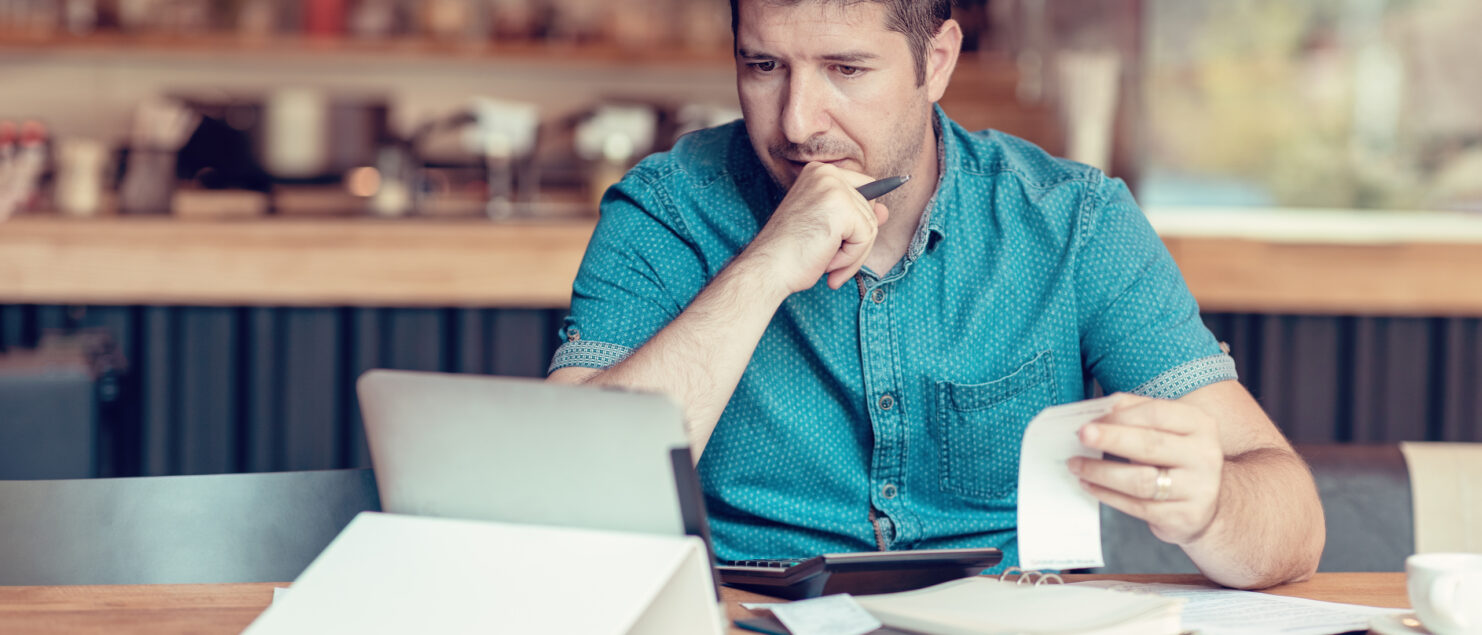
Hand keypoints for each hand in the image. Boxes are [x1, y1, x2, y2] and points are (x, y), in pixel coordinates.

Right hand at [741, 162, 889, 294]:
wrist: (767, 268)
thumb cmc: (791, 253)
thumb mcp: (826, 228)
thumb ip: (856, 216)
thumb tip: (885, 211)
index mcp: (819, 173)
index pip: (865, 190)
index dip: (861, 219)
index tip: (840, 240)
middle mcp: (827, 173)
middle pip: (870, 211)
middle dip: (855, 243)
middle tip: (828, 259)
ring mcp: (834, 187)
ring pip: (871, 227)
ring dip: (852, 254)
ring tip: (825, 261)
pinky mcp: (841, 207)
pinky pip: (866, 238)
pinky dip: (850, 258)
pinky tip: (827, 261)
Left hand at [1067, 394, 1224, 544]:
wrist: (1206, 504)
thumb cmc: (1175, 457)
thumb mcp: (1167, 429)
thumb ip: (1136, 413)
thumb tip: (1098, 409)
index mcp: (1200, 425)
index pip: (1157, 413)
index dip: (1120, 416)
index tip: (1091, 419)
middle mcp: (1204, 455)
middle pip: (1149, 445)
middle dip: (1110, 439)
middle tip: (1081, 435)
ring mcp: (1197, 489)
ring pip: (1140, 480)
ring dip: (1101, 472)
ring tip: (1076, 465)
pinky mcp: (1184, 517)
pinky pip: (1137, 506)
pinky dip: (1107, 495)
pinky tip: (1089, 485)